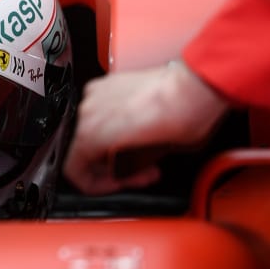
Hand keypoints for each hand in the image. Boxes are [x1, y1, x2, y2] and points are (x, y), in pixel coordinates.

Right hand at [63, 60, 229, 193]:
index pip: (74, 170)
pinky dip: (114, 123)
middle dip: (109, 164)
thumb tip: (122, 170)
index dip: (96, 185)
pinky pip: (102, 110)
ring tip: (140, 150)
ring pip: (92, 128)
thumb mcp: (150, 160)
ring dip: (111, 143)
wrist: (195, 87)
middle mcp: (88, 111)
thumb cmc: (180, 119)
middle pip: (82, 149)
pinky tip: (136, 130)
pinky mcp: (111, 82)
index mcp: (90, 134)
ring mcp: (98, 93)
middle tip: (134, 171)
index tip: (115, 183)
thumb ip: (124, 168)